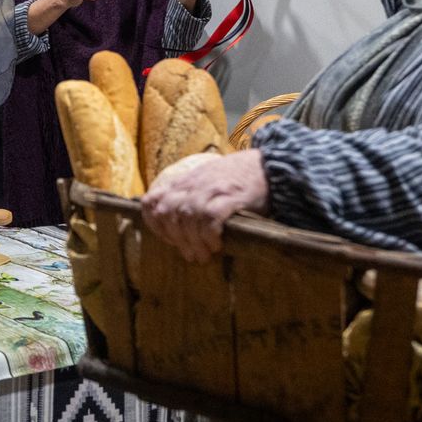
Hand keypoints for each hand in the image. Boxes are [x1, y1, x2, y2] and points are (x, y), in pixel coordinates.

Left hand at [140, 150, 269, 262]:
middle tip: (190, 254)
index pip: (152, 201)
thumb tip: (174, 224)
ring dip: (193, 241)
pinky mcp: (230, 196)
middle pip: (167, 213)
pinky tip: (216, 244)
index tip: (169, 240)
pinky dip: (209, 235)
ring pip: (187, 217)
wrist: (270, 166)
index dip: (154, 224)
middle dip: (175, 238)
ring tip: (204, 255)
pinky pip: (210, 218)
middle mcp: (193, 184)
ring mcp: (211, 189)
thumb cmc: (238, 178)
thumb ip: (188, 195)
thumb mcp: (206, 180)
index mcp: (184, 181)